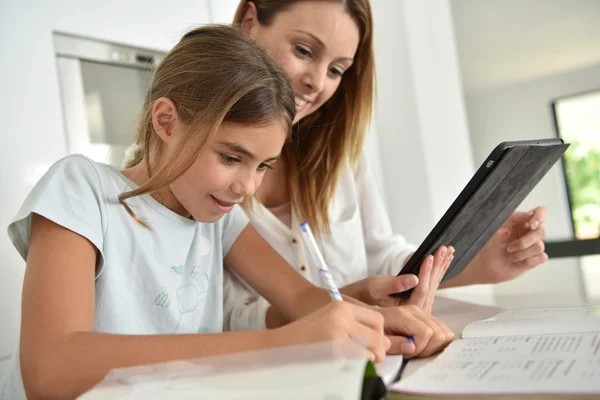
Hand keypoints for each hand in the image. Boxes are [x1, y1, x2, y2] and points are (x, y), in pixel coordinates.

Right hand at [275, 302, 390, 362]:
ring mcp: (338, 333)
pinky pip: (360, 362)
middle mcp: (342, 316)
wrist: (279, 345)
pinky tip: (345, 368)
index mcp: (341, 307)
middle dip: (378, 352)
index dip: (379, 336)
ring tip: (356, 364)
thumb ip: (356, 329)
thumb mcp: (330, 323)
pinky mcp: (334, 350)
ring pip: (372, 351)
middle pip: (378, 336)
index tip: (372, 346)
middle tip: (369, 360)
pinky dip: (359, 368)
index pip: (377, 319)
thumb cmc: (305, 338)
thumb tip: (385, 344)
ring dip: (369, 361)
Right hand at [360, 246, 453, 312]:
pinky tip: (446, 258)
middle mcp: (419, 310)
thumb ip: (395, 285)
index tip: (429, 257)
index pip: (421, 290)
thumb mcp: (379, 288)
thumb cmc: (372, 292)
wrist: (371, 296)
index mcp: (407, 310)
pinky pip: (434, 281)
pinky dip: (440, 268)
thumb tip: (414, 278)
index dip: (425, 273)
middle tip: (443, 249)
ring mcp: (424, 304)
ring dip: (442, 265)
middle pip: (431, 285)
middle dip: (438, 265)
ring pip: (435, 282)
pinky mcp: (425, 297)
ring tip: (448, 250)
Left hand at [378, 305, 453, 357]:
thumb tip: (412, 347)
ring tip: (417, 349)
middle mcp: (416, 311)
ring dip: (434, 346)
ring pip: (445, 333)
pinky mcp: (427, 317)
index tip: (406, 354)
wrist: (371, 319)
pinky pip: (443, 331)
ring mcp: (423, 313)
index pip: (426, 333)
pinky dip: (437, 342)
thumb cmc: (374, 331)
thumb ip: (394, 344)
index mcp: (402, 315)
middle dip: (428, 349)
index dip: (419, 348)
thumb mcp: (379, 340)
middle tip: (412, 353)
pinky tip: (422, 345)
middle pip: (439, 333)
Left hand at [460, 206, 548, 284]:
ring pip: (540, 246)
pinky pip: (542, 257)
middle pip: (542, 231)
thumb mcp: (496, 227)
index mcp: (522, 221)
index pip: (541, 212)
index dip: (541, 216)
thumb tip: (529, 214)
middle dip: (524, 242)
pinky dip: (527, 260)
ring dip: (522, 253)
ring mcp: (534, 246)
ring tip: (509, 256)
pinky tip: (516, 262)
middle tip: (509, 247)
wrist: (485, 265)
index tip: (532, 224)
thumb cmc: (489, 244)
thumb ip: (512, 217)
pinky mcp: (535, 259)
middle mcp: (530, 232)